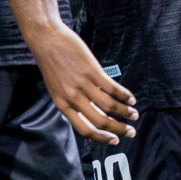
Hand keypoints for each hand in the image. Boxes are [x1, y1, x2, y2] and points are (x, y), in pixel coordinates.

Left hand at [25, 21, 138, 146]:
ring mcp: (83, 84)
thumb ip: (70, 101)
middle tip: (131, 132)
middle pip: (101, 121)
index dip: (102, 138)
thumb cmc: (50, 62)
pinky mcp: (92, 70)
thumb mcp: (55, 88)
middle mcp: (73, 98)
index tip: (114, 141)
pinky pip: (112, 88)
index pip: (85, 130)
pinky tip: (131, 98)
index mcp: (63, 105)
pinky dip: (124, 95)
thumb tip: (88, 112)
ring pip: (109, 106)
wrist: (46, 39)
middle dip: (119, 130)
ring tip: (134, 114)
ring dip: (125, 112)